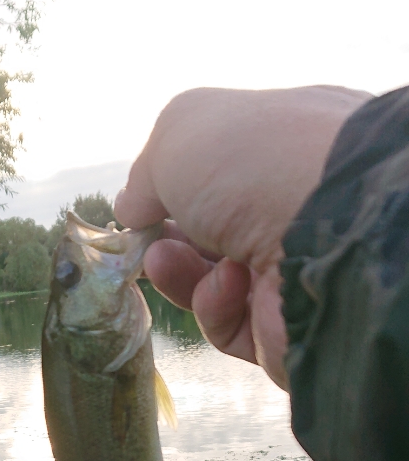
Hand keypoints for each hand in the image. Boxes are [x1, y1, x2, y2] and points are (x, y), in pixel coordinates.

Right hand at [114, 85, 370, 388]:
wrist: (328, 232)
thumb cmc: (258, 161)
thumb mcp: (183, 133)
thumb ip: (146, 171)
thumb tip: (131, 207)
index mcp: (286, 148)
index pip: (225, 173)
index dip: (178, 187)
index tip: (142, 203)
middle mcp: (295, 209)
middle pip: (213, 232)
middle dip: (169, 235)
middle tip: (144, 239)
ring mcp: (292, 271)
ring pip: (212, 282)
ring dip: (179, 270)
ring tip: (163, 259)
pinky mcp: (285, 327)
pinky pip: (230, 323)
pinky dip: (216, 304)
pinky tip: (229, 284)